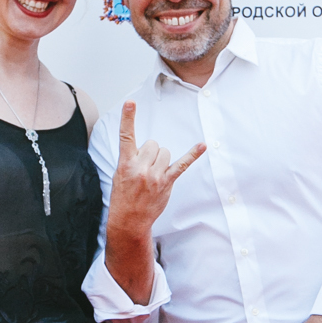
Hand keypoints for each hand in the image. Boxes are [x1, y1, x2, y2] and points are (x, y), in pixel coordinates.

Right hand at [108, 100, 204, 236]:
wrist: (128, 219)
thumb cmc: (123, 196)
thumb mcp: (119, 174)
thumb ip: (131, 159)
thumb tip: (148, 149)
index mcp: (125, 163)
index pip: (126, 136)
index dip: (127, 118)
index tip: (130, 103)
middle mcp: (140, 167)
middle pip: (153, 144)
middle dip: (150, 152)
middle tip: (144, 168)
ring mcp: (155, 175)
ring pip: (165, 152)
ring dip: (161, 159)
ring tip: (153, 173)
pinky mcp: (166, 182)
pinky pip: (182, 164)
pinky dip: (193, 154)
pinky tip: (202, 145)